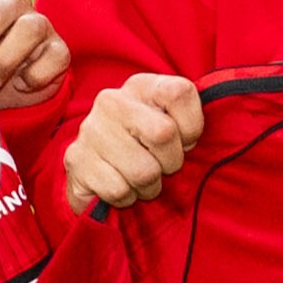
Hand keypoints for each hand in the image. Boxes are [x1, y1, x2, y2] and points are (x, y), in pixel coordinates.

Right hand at [64, 71, 204, 213]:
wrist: (95, 172)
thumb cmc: (145, 149)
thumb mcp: (174, 125)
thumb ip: (192, 120)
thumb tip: (206, 133)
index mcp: (141, 85)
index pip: (180, 92)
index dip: (192, 126)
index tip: (185, 140)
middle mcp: (111, 100)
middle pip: (163, 133)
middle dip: (171, 162)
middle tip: (162, 165)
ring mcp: (90, 130)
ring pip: (143, 170)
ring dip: (150, 185)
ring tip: (141, 179)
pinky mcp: (75, 160)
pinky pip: (119, 190)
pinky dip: (128, 197)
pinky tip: (122, 186)